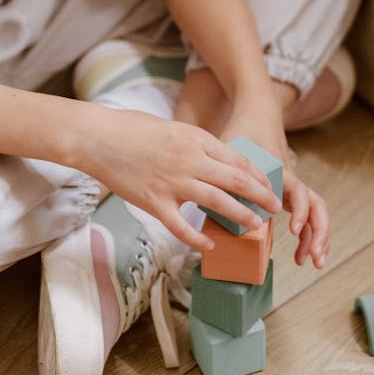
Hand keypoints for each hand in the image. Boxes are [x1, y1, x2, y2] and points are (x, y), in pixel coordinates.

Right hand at [77, 104, 281, 250]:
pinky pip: (181, 226)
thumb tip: (216, 161)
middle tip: (275, 207)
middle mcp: (189, 160)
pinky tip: (209, 246)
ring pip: (216, 201)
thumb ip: (195, 144)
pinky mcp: (153, 202)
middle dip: (259, 195)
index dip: (257, 175)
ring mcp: (172, 182)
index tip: (269, 186)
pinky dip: (197, 239)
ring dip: (239, 215)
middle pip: (234, 180)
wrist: (98, 137)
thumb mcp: (174, 128)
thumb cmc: (132, 128)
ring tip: (255, 226)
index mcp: (195, 139)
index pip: (236, 159)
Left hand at [221, 98, 329, 270]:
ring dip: (318, 236)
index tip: (293, 231)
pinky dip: (307, 232)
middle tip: (314, 259)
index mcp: (281, 172)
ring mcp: (293, 186)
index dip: (301, 213)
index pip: (301, 193)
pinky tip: (301, 251)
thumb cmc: (242, 131)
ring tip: (314, 262)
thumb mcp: (229, 150)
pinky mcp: (289, 190)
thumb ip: (221, 173)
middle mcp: (292, 180)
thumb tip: (205, 201)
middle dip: (319, 233)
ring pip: (316, 212)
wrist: (257, 112)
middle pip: (317, 206)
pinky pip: (305, 213)